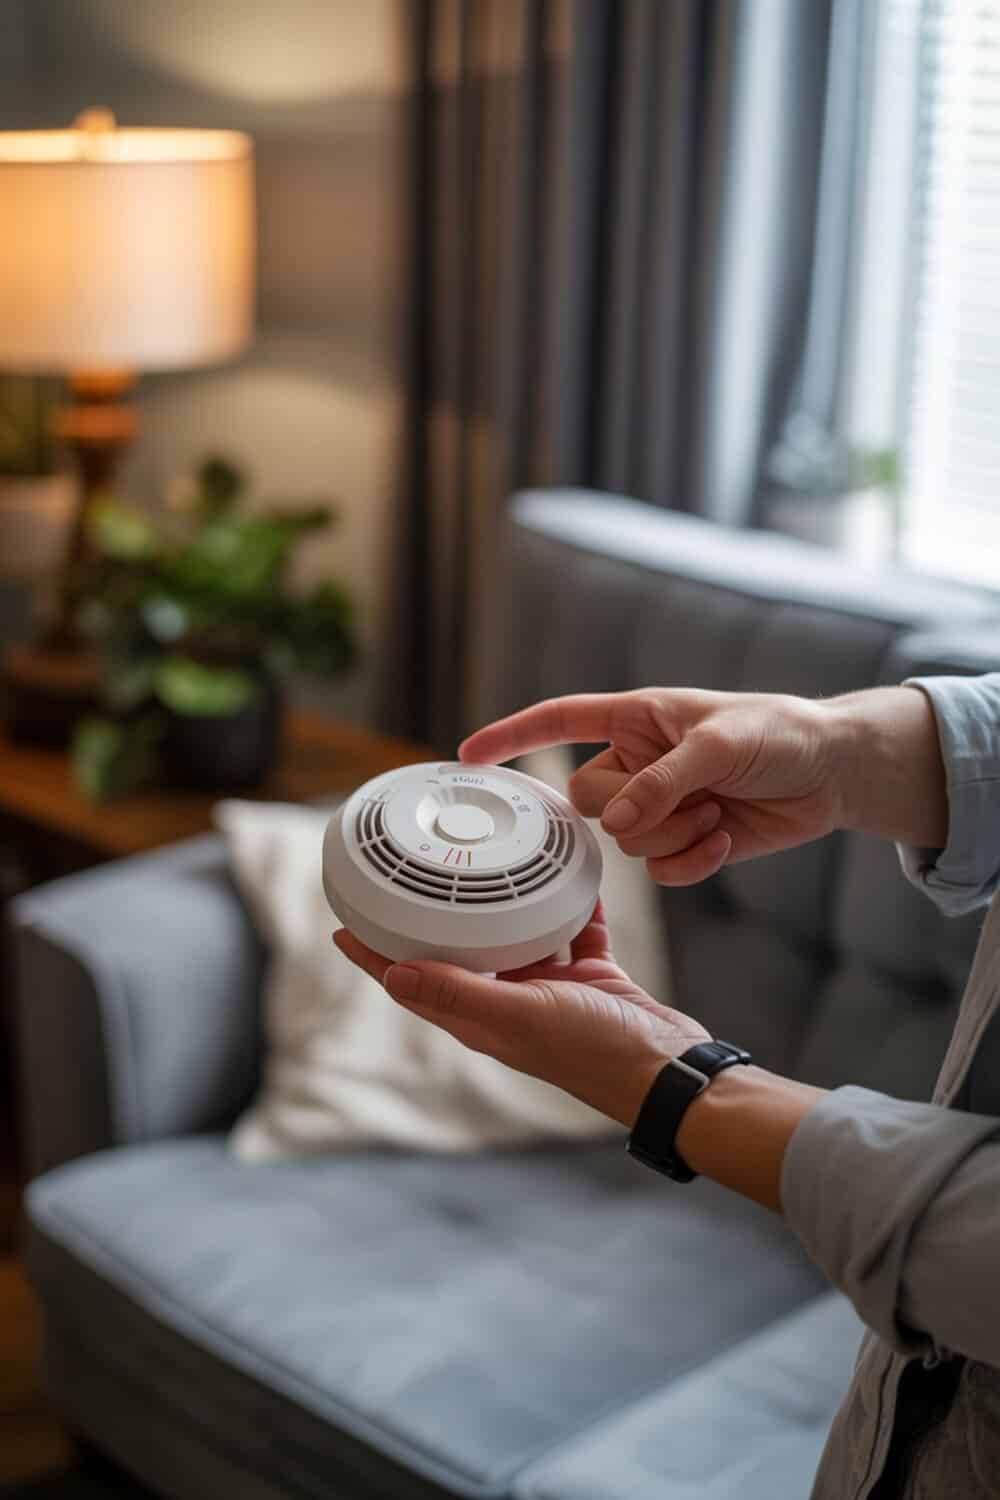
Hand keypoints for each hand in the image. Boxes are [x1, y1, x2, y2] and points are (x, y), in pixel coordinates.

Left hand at [333, 902, 709, 1127]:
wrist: (669, 1070)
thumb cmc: (595, 1051)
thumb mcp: (519, 1016)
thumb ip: (459, 992)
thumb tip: (391, 974)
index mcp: (481, 1015)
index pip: (413, 980)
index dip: (375, 955)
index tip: (343, 923)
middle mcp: (508, 1000)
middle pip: (457, 952)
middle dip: (432, 917)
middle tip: (409, 873)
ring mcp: (550, 988)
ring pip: (516, 933)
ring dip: (504, 900)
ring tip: (491, 857)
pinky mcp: (590, 974)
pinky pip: (572, 926)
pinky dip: (569, 901)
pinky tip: (568, 869)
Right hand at [459, 684, 948, 883]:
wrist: (832, 773)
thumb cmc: (779, 733)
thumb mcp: (720, 745)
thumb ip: (662, 781)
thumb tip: (616, 825)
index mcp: (636, 719)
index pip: (558, 721)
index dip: (511, 737)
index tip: (467, 758)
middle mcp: (638, 762)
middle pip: (587, 800)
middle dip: (630, 810)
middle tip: (682, 800)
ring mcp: (659, 805)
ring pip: (623, 842)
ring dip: (670, 836)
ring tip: (716, 812)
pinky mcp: (685, 842)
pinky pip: (659, 871)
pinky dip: (691, 862)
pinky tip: (725, 836)